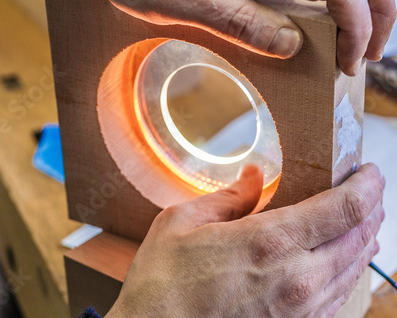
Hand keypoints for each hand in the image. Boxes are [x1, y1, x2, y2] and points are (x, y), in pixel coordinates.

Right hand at [104, 163, 384, 317]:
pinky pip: (338, 297)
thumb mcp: (183, 222)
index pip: (344, 208)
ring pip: (354, 269)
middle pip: (359, 237)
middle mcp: (296, 279)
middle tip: (367, 193)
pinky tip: (339, 261)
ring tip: (360, 221)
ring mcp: (300, 312)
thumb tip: (256, 176)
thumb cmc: (162, 281)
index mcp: (269, 242)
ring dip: (363, 240)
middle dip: (370, 209)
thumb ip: (230, 196)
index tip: (370, 173)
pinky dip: (347, 271)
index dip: (367, 186)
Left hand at [110, 0, 395, 75]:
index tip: (351, 65)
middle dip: (377, 12)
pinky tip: (318, 23)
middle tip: (365, 55)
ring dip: (359, 4)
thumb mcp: (186, 4)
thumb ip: (239, 20)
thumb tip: (292, 46)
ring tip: (352, 41)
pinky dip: (328, 1)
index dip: (361, 28)